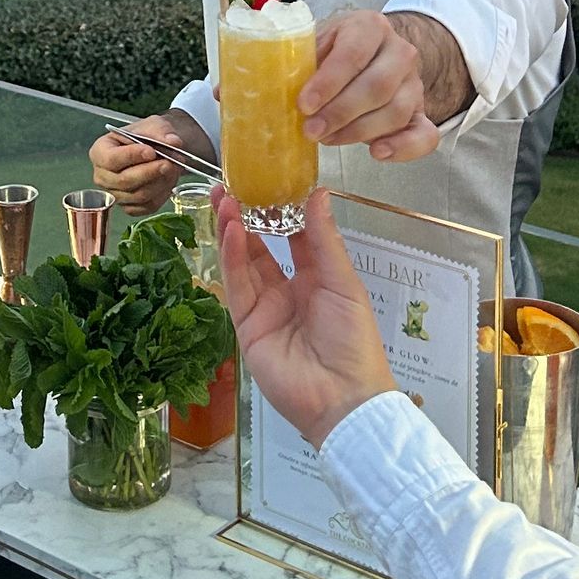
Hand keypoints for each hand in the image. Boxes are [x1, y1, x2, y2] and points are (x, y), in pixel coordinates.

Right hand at [88, 114, 203, 215]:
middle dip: (150, 172)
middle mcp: (102, 176)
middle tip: (170, 162)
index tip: (151, 152)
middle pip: (124, 180)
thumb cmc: (147, 135)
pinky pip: (147, 206)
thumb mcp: (153, 125)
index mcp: (100, 151)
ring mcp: (115, 194)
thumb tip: (173, 142)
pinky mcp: (130, 207)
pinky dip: (162, 194)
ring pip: (138, 195)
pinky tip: (169, 180)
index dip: (131, 156)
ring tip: (174, 168)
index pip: (111, 159)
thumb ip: (162, 132)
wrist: (156, 148)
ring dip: (160, 182)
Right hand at [216, 186, 394, 449]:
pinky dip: (231, 257)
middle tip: (229, 186)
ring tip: (224, 200)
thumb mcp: (343, 282)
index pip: (292, 238)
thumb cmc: (354, 340)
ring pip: (242, 263)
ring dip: (232, 231)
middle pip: (258, 247)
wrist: (343, 398)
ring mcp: (264, 309)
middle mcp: (286, 292)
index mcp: (315, 280)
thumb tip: (318, 192)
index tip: (266, 180)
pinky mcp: (246, 327)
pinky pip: (236, 287)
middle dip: (244, 217)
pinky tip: (231, 231)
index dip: (277, 211)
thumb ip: (323, 239)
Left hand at [298, 10, 438, 161]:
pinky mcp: (422, 112)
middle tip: (311, 131)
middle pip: (377, 86)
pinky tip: (376, 153)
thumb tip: (275, 89)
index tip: (304, 105)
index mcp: (370, 27)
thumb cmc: (336, 51)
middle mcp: (400, 52)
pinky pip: (425, 134)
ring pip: (396, 111)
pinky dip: (404, 148)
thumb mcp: (319, 43)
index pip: (353, 54)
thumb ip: (304, 61)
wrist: (375, 54)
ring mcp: (415, 83)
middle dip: (340, 112)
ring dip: (359, 132)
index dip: (328, 82)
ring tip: (328, 140)